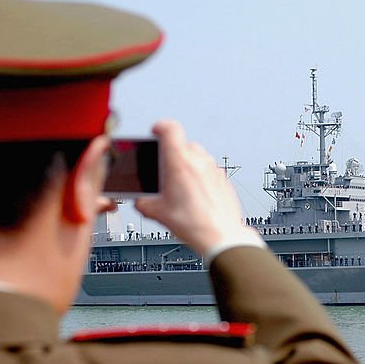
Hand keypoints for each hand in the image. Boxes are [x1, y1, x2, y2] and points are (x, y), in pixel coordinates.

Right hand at [134, 120, 255, 255]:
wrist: (221, 236)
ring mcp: (214, 170)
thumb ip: (142, 202)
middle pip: (183, 144)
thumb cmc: (194, 224)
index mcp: (180, 163)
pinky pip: (209, 171)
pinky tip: (195, 195)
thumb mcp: (157, 213)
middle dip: (172, 154)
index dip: (160, 127)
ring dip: (188, 165)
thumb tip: (140, 201)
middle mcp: (199, 161)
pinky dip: (201, 177)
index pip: (170, 129)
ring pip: (198, 157)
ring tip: (180, 186)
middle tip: (165, 170)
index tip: (156, 132)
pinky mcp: (224, 180)